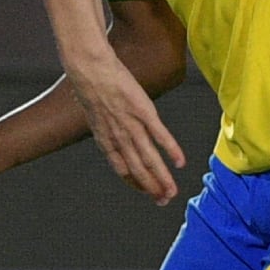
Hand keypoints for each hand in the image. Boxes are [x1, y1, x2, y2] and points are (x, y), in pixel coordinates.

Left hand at [67, 53, 184, 203]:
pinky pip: (159, 134)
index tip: (146, 193)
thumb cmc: (92, 85)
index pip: (121, 168)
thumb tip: (114, 128)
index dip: (135, 182)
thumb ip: (107, 125)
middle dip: (151, 187)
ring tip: (172, 192)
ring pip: (148, 158)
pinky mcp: (143, 111)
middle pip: (137, 168)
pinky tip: (179, 163)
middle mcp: (118, 136)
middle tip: (163, 201)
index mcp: (105, 139)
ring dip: (162, 177)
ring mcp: (131, 124)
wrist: (89, 68)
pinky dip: (170, 149)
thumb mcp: (96, 111)